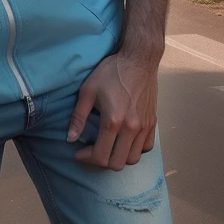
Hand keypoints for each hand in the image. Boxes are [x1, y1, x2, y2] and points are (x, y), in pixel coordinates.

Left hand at [66, 49, 159, 169]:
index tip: (78, 152)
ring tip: (108, 147)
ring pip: (133, 159)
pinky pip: (146, 147)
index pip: (101, 156)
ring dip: (119, 158)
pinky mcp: (153, 122)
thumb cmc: (111, 72)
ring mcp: (144, 126)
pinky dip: (135, 150)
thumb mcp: (88, 91)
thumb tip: (70, 138)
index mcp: (113, 121)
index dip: (86, 159)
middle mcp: (131, 128)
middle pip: (117, 164)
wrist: (139, 59)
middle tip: (92, 151)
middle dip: (101, 162)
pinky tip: (125, 141)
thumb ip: (78, 117)